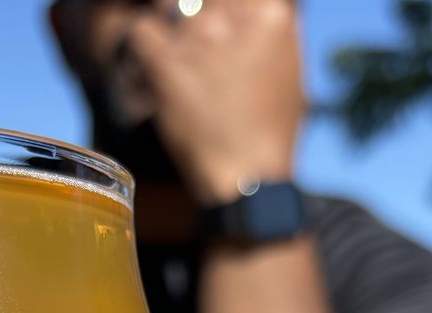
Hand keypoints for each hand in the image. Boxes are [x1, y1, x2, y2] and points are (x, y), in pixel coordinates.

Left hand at [128, 0, 305, 204]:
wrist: (247, 175)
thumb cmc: (271, 134)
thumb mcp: (290, 75)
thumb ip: (269, 36)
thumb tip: (256, 18)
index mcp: (272, 16)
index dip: (223, 7)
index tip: (218, 24)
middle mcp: (236, 17)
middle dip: (193, 15)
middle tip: (192, 44)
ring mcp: (200, 37)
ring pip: (169, 5)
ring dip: (167, 26)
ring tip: (173, 54)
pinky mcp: (167, 60)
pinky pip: (140, 31)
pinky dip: (141, 49)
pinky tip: (152, 68)